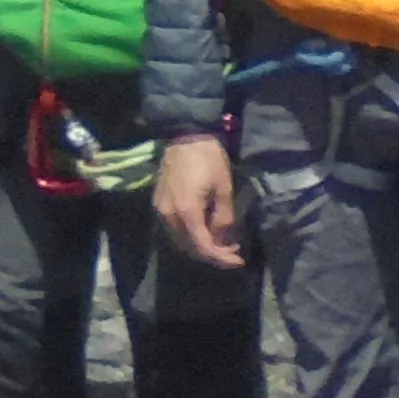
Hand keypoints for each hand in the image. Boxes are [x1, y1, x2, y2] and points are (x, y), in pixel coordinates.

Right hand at [155, 133, 243, 270]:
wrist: (184, 136)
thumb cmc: (208, 159)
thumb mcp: (223, 188)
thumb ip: (224, 218)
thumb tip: (223, 239)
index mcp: (187, 212)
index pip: (204, 247)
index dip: (222, 258)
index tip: (239, 261)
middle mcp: (169, 215)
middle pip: (190, 248)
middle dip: (213, 255)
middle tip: (233, 252)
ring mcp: (161, 210)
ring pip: (180, 240)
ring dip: (200, 246)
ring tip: (222, 243)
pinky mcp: (159, 204)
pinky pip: (174, 229)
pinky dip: (190, 236)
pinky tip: (204, 230)